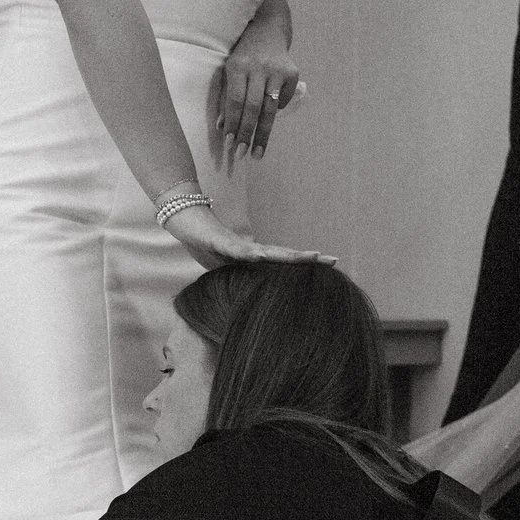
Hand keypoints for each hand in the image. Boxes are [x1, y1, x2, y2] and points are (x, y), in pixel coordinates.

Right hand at [161, 202, 335, 271]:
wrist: (186, 222)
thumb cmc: (207, 245)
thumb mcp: (227, 271)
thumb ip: (242, 279)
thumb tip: (253, 297)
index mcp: (254, 258)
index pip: (284, 262)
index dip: (305, 264)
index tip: (330, 264)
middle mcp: (251, 250)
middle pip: (283, 255)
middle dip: (307, 258)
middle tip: (333, 260)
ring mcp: (237, 245)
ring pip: (266, 251)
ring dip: (287, 255)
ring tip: (308, 258)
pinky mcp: (219, 242)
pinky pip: (236, 249)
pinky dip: (249, 253)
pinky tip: (262, 255)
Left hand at [211, 29, 300, 170]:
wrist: (268, 28)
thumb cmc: (243, 54)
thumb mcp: (229, 70)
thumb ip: (226, 97)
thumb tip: (222, 127)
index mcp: (238, 66)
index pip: (235, 101)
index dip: (233, 124)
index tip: (230, 145)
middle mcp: (258, 67)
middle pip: (253, 107)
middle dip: (247, 134)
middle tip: (242, 155)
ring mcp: (277, 70)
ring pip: (269, 109)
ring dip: (262, 134)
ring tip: (258, 153)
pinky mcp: (292, 73)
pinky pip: (281, 100)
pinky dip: (274, 111)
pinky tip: (267, 116)